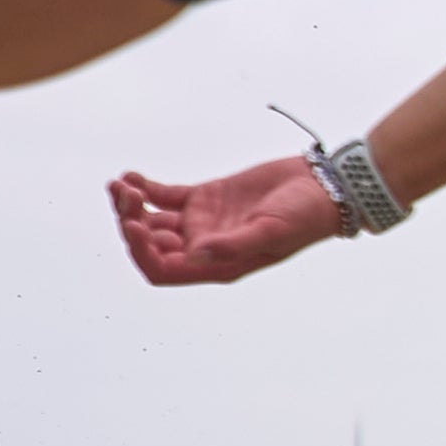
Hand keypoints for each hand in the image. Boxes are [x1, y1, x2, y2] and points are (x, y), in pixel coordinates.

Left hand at [106, 153, 344, 285]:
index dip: (141, 251)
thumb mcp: (272, 232)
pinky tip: (131, 176)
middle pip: (150, 243)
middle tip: (125, 196)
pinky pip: (163, 196)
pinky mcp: (205, 197)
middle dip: (131, 222)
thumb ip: (232, 245)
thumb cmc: (305, 216)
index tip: (134, 224)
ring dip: (131, 205)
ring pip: (151, 219)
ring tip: (122, 184)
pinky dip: (144, 187)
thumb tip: (193, 254)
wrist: (324, 186)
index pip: (162, 269)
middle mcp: (203, 247)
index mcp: (216, 265)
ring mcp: (202, 222)